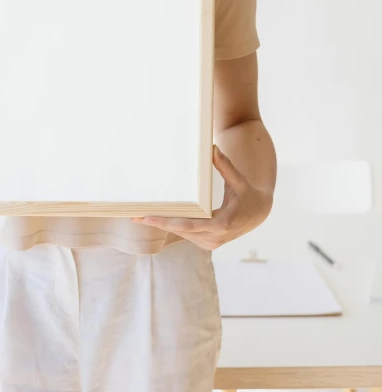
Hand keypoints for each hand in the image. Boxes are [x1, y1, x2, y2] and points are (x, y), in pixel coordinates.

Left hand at [131, 144, 272, 250]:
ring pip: (182, 234)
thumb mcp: (238, 180)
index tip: (147, 217)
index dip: (166, 222)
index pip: (188, 225)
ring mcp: (211, 243)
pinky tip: (157, 219)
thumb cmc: (246, 193)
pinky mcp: (208, 244)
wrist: (258, 212)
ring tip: (139, 217)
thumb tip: (212, 148)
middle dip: (157, 223)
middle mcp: (215, 238)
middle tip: (134, 215)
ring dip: (163, 225)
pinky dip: (172, 227)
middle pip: (180, 230)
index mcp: (222, 224)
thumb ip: (225, 166)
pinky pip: (187, 235)